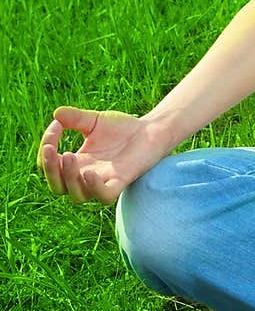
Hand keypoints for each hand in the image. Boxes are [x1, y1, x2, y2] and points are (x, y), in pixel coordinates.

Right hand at [38, 106, 162, 204]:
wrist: (151, 130)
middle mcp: (86, 176)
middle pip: (58, 186)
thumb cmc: (122, 128)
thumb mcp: (94, 121)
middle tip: (50, 149)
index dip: (46, 147)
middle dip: (49, 169)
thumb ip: (75, 119)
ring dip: (68, 178)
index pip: (50, 164)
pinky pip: (104, 196)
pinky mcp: (120, 182)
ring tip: (68, 156)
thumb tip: (56, 114)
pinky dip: (94, 188)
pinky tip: (89, 173)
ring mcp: (103, 181)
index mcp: (77, 163)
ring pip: (77, 195)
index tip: (56, 125)